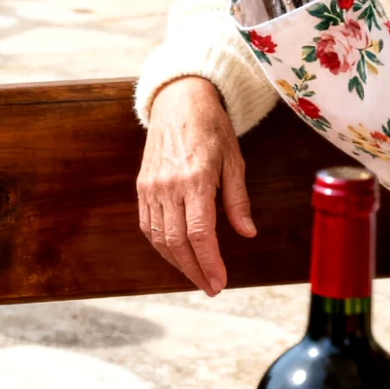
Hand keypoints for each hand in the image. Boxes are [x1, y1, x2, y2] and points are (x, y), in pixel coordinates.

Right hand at [137, 76, 253, 294]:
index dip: (209, 263)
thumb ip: (238, 200)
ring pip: (158, 238)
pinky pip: (147, 224)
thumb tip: (247, 233)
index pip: (199, 233)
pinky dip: (160, 245)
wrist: (178, 101)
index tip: (220, 282)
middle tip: (211, 287)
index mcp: (195, 179)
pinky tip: (176, 253)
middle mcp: (168, 186)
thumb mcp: (234, 160)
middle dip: (194, 270)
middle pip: (176, 242)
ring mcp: (151, 187)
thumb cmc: (212, 128)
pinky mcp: (142, 186)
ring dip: (176, 262)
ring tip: (196, 275)